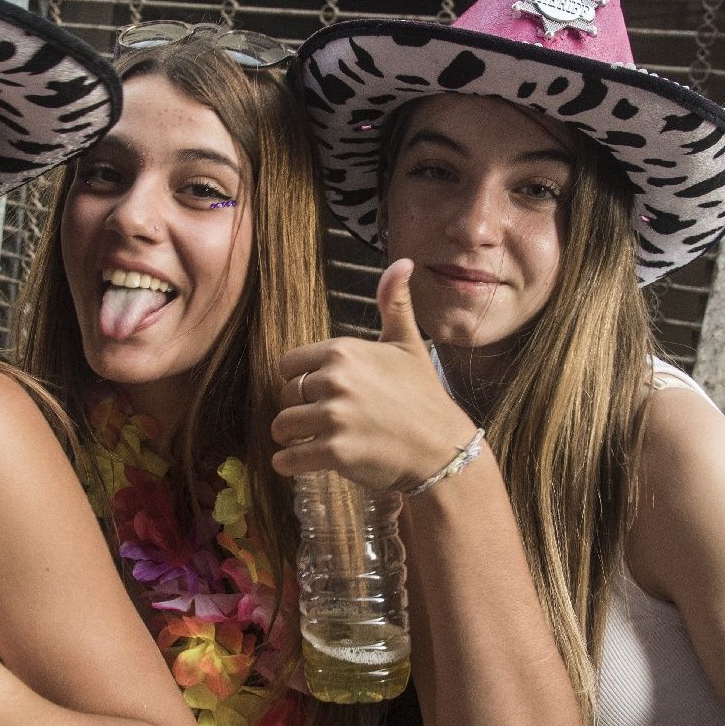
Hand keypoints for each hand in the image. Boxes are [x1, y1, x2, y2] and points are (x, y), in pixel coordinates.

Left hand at [271, 259, 475, 490]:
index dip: (300, 380)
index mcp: (343, 351)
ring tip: (313, 441)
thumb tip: (402, 261)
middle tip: (324, 420)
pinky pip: (289, 458)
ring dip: (291, 438)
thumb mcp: (409, 344)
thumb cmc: (423, 396)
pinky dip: (289, 463)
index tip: (319, 393)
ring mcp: (334, 416)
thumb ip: (394, 304)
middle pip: (285, 395)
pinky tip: (299, 462)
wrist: (442, 448)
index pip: (288, 364)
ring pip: (282, 426)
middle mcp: (335, 380)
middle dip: (298, 410)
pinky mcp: (334, 451)